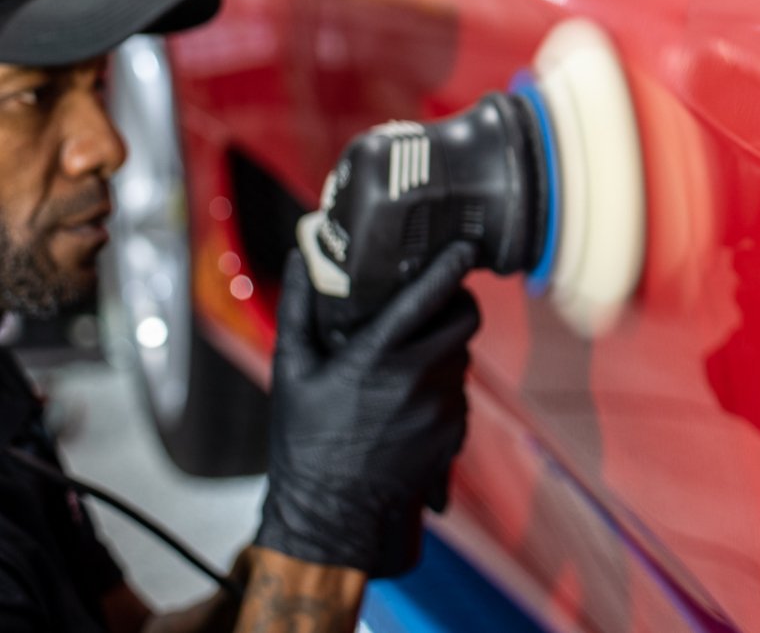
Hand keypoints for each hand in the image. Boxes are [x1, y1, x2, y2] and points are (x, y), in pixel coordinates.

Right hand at [254, 241, 479, 577]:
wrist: (332, 514)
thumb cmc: (304, 439)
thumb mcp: (291, 372)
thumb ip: (298, 309)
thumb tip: (300, 256)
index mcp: (377, 356)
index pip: (429, 296)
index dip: (452, 265)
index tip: (466, 246)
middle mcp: (418, 378)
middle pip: (466, 319)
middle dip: (457, 303)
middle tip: (439, 300)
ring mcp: (442, 408)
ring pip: (463, 355)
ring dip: (447, 347)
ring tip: (411, 356)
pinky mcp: (455, 432)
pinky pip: (460, 393)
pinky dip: (443, 386)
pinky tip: (411, 399)